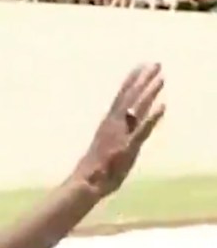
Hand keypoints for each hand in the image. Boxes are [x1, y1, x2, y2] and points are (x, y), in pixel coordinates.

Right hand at [72, 63, 165, 199]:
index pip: (121, 98)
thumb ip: (116, 136)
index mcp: (108, 124)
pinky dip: (152, 118)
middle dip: (143, 80)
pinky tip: (162, 106)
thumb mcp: (106, 148)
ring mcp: (120, 135)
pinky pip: (142, 130)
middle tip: (155, 64)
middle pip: (130, 97)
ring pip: (136, 108)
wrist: (86, 184)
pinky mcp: (127, 147)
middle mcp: (113, 124)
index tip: (139, 67)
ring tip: (160, 77)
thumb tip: (122, 127)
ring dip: (149, 92)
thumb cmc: (96, 171)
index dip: (131, 82)